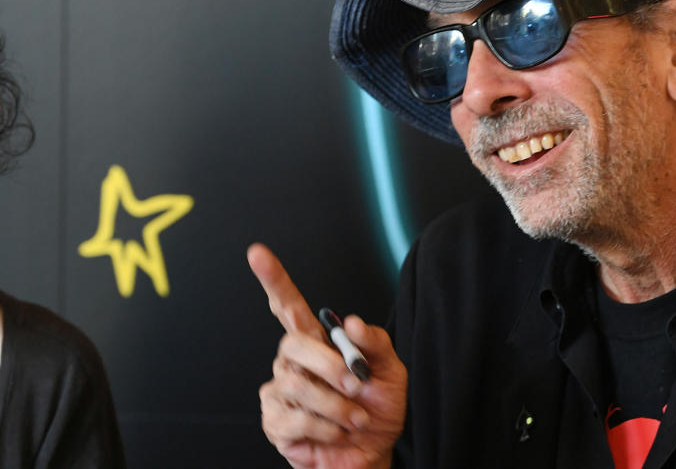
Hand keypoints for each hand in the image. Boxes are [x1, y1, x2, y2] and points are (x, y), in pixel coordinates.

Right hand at [249, 243, 407, 468]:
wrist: (375, 450)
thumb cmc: (379, 406)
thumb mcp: (391, 370)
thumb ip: (375, 343)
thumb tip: (349, 321)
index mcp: (318, 342)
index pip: (288, 306)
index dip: (274, 280)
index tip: (258, 254)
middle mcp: (293, 362)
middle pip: (293, 344)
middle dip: (329, 365)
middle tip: (357, 384)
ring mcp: (280, 392)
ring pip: (296, 385)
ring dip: (336, 404)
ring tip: (355, 416)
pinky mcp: (276, 423)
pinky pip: (295, 419)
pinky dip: (327, 428)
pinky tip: (338, 432)